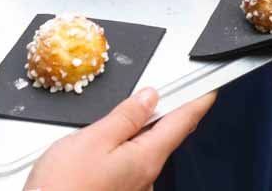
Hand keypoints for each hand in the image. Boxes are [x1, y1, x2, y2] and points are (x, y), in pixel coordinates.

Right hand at [24, 88, 215, 190]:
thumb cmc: (63, 188)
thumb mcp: (93, 139)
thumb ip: (125, 117)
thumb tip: (148, 98)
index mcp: (146, 159)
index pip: (182, 123)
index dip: (197, 103)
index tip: (209, 91)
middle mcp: (146, 179)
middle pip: (163, 137)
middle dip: (157, 116)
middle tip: (147, 97)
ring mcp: (133, 190)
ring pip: (142, 152)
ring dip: (133, 136)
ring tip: (102, 132)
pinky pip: (127, 167)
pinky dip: (120, 153)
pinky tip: (97, 153)